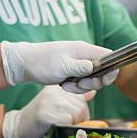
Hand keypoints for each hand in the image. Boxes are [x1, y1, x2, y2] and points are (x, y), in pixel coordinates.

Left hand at [0, 41, 117, 93]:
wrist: (25, 64)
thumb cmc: (43, 62)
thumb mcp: (63, 66)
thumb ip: (82, 67)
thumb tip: (97, 67)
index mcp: (85, 50)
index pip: (109, 56)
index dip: (111, 69)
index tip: (103, 80)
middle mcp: (85, 56)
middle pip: (103, 71)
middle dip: (93, 82)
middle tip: (80, 84)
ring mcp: (79, 64)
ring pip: (92, 79)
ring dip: (82, 86)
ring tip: (67, 85)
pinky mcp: (74, 72)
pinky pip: (83, 82)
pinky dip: (76, 87)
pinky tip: (64, 84)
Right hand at [2, 86, 94, 137]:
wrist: (20, 125)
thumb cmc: (42, 117)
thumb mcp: (59, 103)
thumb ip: (76, 99)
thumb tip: (94, 91)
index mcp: (60, 88)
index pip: (83, 97)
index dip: (82, 110)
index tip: (75, 117)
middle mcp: (56, 91)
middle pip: (81, 106)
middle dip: (79, 119)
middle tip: (66, 123)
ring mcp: (50, 101)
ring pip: (76, 113)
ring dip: (72, 123)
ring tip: (60, 124)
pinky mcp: (45, 112)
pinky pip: (67, 121)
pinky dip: (65, 127)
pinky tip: (55, 125)